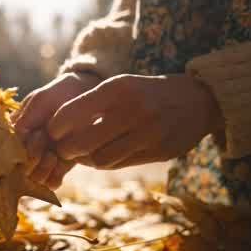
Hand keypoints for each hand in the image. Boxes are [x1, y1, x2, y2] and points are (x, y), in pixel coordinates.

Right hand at [12, 71, 102, 186]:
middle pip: (20, 170)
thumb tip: (14, 137)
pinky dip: (54, 177)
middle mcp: (27, 148)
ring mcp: (44, 159)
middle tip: (44, 140)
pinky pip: (52, 183)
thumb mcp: (40, 101)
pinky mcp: (61, 166)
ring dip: (42, 170)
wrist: (87, 95)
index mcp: (16, 133)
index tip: (35, 134)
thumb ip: (26, 118)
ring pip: (35, 179)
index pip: (7, 151)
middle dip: (30, 159)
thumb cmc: (59, 94)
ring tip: (53, 155)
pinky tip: (61, 163)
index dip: (18, 148)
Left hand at [43, 73, 223, 169]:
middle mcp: (133, 111)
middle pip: (82, 142)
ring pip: (100, 159)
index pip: (72, 113)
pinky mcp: (158, 152)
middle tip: (63, 148)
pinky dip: (105, 162)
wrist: (198, 101)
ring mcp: (148, 134)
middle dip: (66, 149)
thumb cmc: (149, 93)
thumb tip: (57, 127)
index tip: (52, 131)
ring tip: (84, 153)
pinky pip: (119, 164)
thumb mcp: (123, 86)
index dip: (56, 128)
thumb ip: (94, 104)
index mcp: (119, 89)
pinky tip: (104, 154)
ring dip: (86, 159)